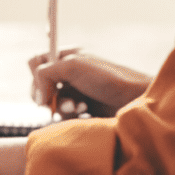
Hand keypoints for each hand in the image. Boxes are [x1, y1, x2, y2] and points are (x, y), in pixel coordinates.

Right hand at [28, 48, 152, 118]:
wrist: (136, 101)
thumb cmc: (109, 79)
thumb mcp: (73, 66)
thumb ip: (46, 73)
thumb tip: (38, 97)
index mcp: (69, 57)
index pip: (38, 63)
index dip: (37, 76)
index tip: (46, 87)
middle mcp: (71, 74)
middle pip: (42, 86)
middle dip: (50, 96)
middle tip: (65, 100)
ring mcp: (77, 93)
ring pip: (52, 104)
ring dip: (62, 107)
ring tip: (79, 108)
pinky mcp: (84, 111)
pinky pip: (64, 118)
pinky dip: (71, 118)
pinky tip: (85, 114)